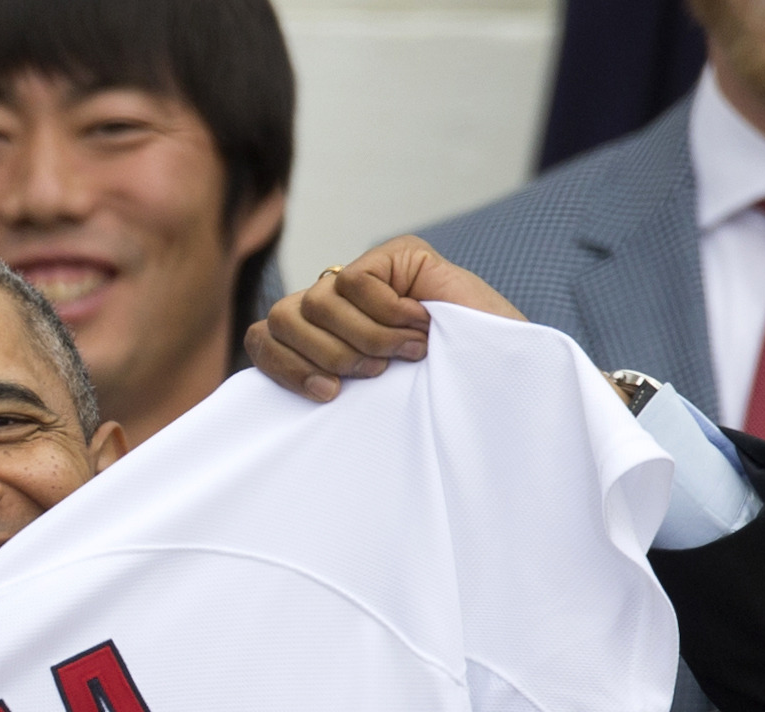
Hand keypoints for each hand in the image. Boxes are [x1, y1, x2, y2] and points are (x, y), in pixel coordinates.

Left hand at [245, 236, 525, 402]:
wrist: (503, 379)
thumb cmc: (438, 399)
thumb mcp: (369, 403)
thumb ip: (322, 388)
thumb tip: (267, 402)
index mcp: (321, 343)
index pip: (261, 339)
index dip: (281, 366)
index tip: (326, 394)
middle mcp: (336, 307)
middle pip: (280, 318)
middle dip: (323, 355)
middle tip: (373, 373)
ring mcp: (366, 277)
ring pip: (315, 302)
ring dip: (362, 338)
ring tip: (404, 354)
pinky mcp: (394, 256)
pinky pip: (355, 281)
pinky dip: (385, 313)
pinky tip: (419, 326)